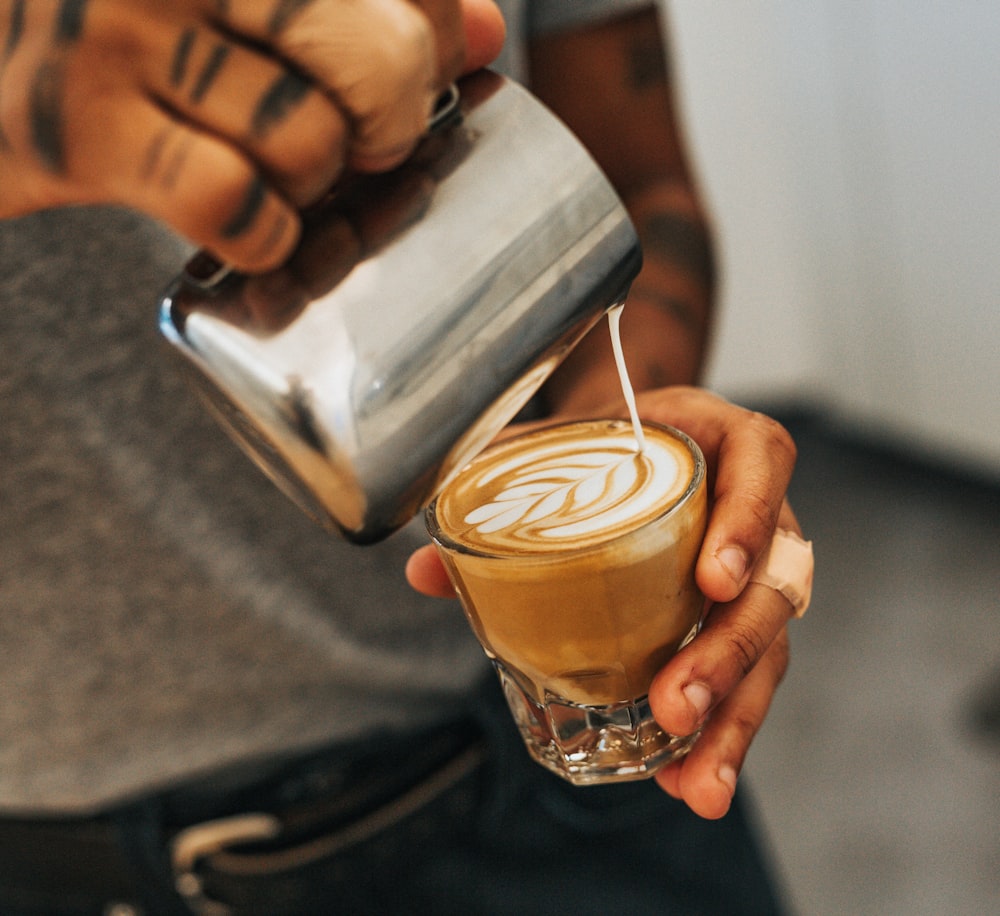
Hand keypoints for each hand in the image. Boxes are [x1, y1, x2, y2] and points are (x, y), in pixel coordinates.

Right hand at [0, 0, 504, 270]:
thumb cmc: (122, 20)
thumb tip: (481, 30)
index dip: (430, 35)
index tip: (419, 60)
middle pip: (381, 60)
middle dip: (389, 122)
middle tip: (360, 136)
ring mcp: (117, 31)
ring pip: (311, 143)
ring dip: (309, 184)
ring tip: (270, 169)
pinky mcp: (76, 129)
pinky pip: (235, 204)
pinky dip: (260, 236)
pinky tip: (243, 223)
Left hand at [407, 386, 801, 818]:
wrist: (632, 447)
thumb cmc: (606, 441)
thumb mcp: (558, 446)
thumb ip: (496, 488)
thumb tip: (421, 569)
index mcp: (725, 444)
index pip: (762, 466)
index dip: (748, 522)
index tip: (712, 581)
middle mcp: (759, 512)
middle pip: (771, 585)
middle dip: (727, 654)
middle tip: (677, 705)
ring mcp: (757, 572)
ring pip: (768, 648)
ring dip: (732, 719)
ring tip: (697, 784)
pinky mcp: (738, 621)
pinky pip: (745, 679)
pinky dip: (716, 732)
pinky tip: (685, 779)